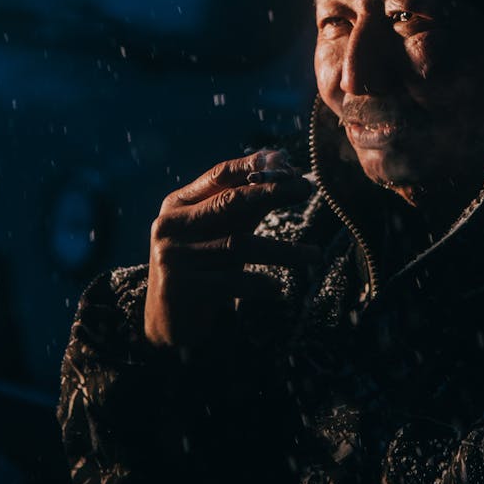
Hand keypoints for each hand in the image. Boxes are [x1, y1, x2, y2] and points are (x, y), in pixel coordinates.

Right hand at [144, 149, 314, 348]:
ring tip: (315, 255)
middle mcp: (172, 224)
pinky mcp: (180, 288)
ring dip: (282, 250)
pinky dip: (259, 284)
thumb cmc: (204, 264)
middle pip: (229, 202)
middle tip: (305, 189)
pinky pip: (230, 282)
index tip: (291, 167)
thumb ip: (248, 199)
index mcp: (179, 203)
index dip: (256, 168)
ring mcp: (173, 255)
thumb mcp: (222, 228)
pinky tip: (278, 288)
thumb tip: (284, 163)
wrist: (168, 320)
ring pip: (238, 245)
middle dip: (272, 193)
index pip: (221, 175)